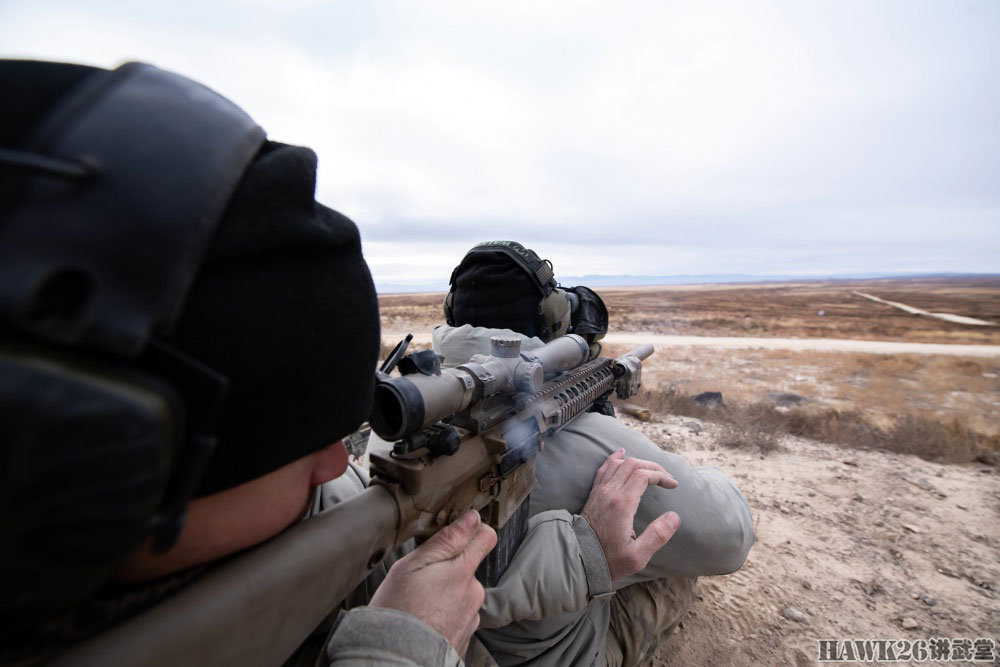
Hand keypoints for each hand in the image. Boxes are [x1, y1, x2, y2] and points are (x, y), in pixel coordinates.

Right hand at [370, 510, 496, 655]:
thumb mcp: (413, 566)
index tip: (456, 532)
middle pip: (468, 567)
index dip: (473, 530)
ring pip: (460, 593)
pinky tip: (422, 619)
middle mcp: (473, 594)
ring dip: (444, 594)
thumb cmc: (399, 610)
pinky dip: (442, 615)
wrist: (396, 658)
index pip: (486, 537)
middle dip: (448, 569)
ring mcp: (470, 617)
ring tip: (417, 603)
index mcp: (463, 571)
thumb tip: (470, 518)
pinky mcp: (463, 636)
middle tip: (420, 579)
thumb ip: (445, 540)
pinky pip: (456, 616)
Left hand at [581, 448, 679, 580]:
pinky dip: (615, 458)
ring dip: (638, 462)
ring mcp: (599, 491)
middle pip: (633, 465)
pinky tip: (621, 453)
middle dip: (653, 467)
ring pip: (619, 463)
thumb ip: (657, 536)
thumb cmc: (609, 560)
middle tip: (667, 478)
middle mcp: (609, 492)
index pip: (643, 475)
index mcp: (622, 504)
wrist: (579, 559)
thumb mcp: (637, 556)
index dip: (661, 476)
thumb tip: (674, 517)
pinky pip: (604, 468)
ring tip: (652, 469)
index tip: (673, 485)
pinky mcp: (594, 494)